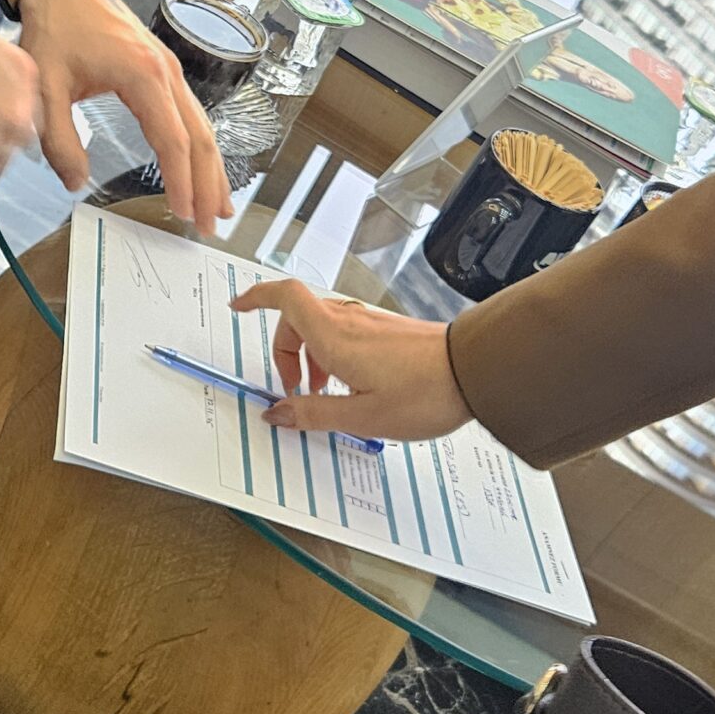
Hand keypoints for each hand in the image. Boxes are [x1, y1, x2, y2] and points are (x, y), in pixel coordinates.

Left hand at [15, 0, 232, 224]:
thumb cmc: (54, 31)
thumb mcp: (44, 88)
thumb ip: (58, 139)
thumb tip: (76, 183)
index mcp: (143, 76)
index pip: (172, 140)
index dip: (180, 180)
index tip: (183, 214)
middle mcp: (167, 72)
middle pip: (200, 137)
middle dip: (208, 184)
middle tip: (211, 225)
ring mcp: (170, 68)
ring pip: (203, 125)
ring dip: (212, 168)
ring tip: (219, 206)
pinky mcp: (165, 68)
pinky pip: (192, 113)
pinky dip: (202, 146)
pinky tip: (203, 167)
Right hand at [229, 279, 473, 440]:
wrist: (477, 372)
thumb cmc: (425, 392)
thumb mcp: (362, 415)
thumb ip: (313, 413)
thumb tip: (275, 412)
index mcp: (333, 336)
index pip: (283, 297)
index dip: (255, 298)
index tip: (238, 308)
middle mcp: (347, 320)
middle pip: (297, 318)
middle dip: (285, 351)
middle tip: (296, 390)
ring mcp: (369, 322)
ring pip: (321, 327)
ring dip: (311, 356)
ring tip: (327, 394)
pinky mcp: (386, 330)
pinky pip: (345, 333)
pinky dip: (335, 355)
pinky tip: (354, 387)